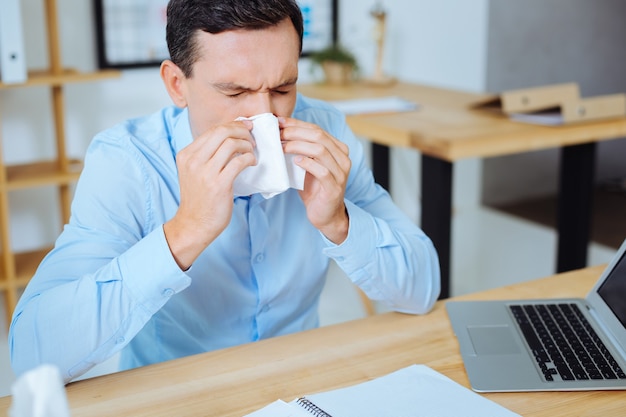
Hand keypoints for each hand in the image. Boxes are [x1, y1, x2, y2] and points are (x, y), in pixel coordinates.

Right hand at [164, 120, 255, 268]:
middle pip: (222, 132)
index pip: (212, 130)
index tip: (245, 127)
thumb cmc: (199, 198)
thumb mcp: (194, 171)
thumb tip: (229, 136)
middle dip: (241, 131)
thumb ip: (206, 155)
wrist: (194, 224)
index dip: (233, 125)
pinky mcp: (219, 185)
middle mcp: (193, 161)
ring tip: (252, 152)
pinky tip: (252, 163)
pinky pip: (239, 162)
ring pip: (231, 144)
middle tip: (251, 138)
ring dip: (247, 145)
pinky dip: (249, 159)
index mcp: (186, 155)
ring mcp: (205, 173)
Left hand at [279, 116, 350, 243]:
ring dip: (298, 146)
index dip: (297, 124)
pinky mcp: (334, 187)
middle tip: (278, 135)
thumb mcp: (308, 165)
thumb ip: (302, 149)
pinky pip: (322, 171)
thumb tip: (281, 132)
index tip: (279, 122)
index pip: (317, 129)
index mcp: (338, 149)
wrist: (325, 215)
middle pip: (318, 136)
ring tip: (282, 148)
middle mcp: (343, 158)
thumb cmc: (315, 189)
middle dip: (295, 133)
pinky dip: (307, 164)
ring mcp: (340, 173)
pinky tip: (295, 162)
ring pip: (320, 150)